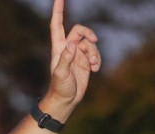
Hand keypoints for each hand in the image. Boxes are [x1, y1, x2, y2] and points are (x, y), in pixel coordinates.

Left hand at [43, 0, 100, 118]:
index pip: (57, 24)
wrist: (66, 101)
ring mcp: (77, 54)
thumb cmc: (59, 88)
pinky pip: (95, 54)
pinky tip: (95, 70)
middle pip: (80, 31)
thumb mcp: (60, 74)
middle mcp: (68, 48)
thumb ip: (65, 58)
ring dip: (94, 53)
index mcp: (58, 48)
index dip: (58, 11)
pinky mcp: (85, 62)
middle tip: (93, 41)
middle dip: (88, 33)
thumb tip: (72, 43)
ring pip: (90, 44)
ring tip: (93, 66)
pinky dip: (97, 60)